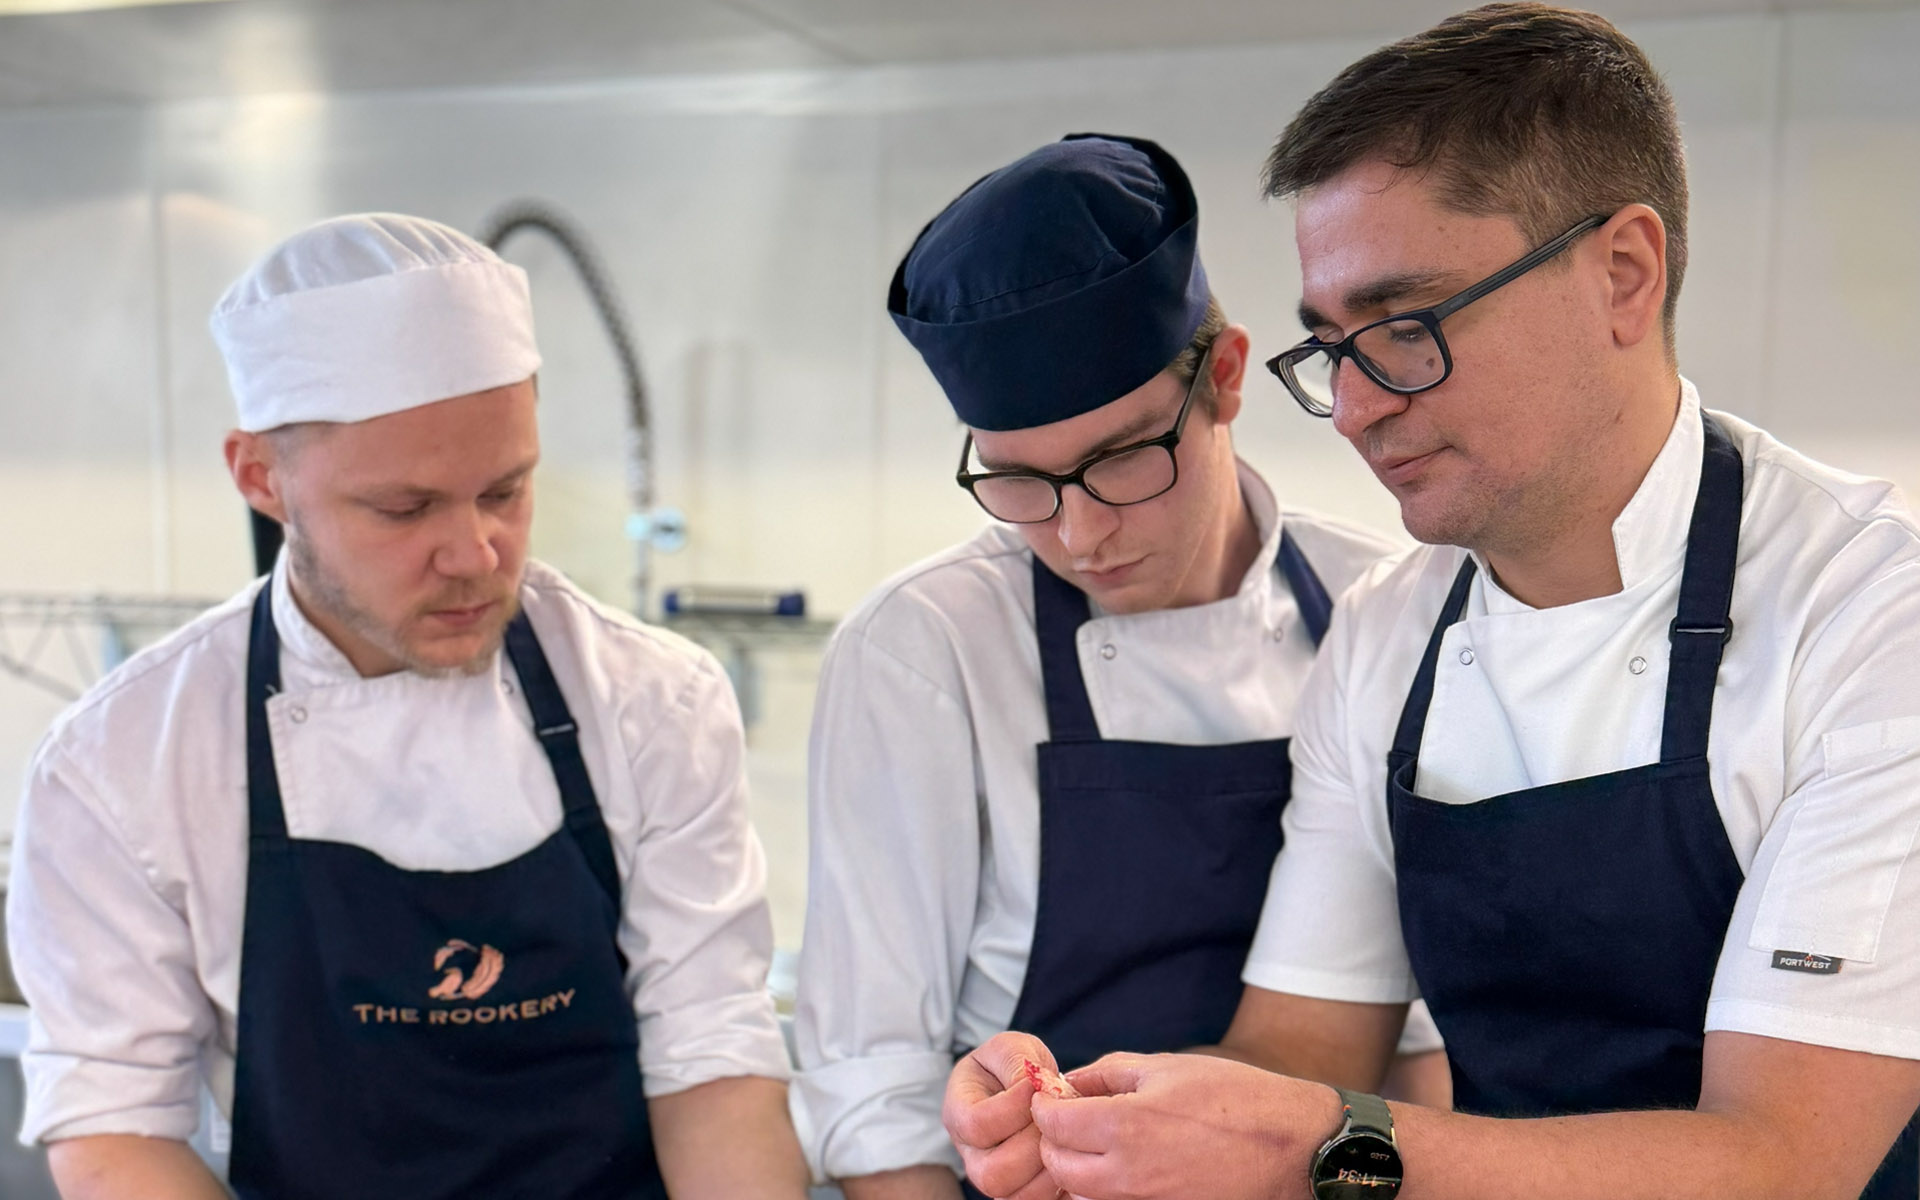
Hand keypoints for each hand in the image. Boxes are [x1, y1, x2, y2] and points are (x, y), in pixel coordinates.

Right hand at [943, 1031, 1065, 1199]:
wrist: (1023, 1086)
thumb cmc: (1012, 1065)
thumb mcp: (1011, 1047)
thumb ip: (1015, 1060)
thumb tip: (1030, 1088)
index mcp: (958, 1112)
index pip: (976, 1125)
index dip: (1011, 1108)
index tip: (1034, 1086)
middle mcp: (971, 1154)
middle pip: (992, 1173)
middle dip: (1032, 1144)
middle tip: (1052, 1118)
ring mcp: (993, 1176)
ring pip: (1016, 1194)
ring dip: (1048, 1166)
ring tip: (1062, 1135)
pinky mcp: (1019, 1189)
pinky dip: (1059, 1183)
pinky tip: (1068, 1152)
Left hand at [1032, 1052, 1340, 1199]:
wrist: (1294, 1147)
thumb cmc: (1237, 1098)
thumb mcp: (1168, 1068)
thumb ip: (1109, 1072)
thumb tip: (1070, 1080)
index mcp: (1125, 1127)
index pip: (1051, 1123)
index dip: (1045, 1105)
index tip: (1053, 1096)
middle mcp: (1127, 1175)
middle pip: (1057, 1167)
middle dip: (1054, 1140)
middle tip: (1069, 1119)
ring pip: (1082, 1194)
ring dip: (1076, 1169)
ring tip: (1096, 1142)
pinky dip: (1106, 1188)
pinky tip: (1126, 1163)